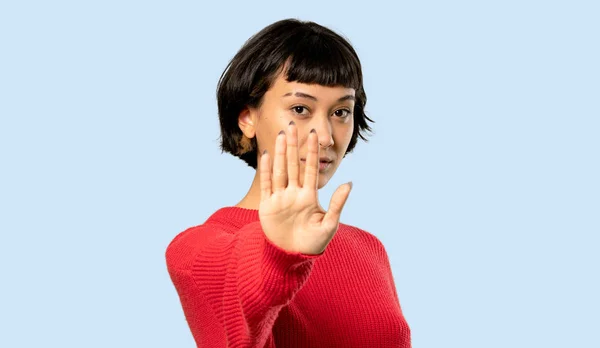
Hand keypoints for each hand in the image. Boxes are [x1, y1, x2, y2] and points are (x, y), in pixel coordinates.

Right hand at [258, 121, 352, 254]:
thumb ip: (337, 204)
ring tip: (280, 135)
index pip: (311, 169)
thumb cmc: (313, 243)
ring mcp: (280, 198)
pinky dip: (266, 170)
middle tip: (292, 125)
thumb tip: (349, 183)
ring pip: (280, 170)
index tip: (313, 135)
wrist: (292, 257)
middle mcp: (294, 193)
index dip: (311, 152)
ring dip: (279, 152)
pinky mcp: (268, 206)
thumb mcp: (329, 224)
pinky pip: (267, 184)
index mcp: (309, 196)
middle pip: (293, 164)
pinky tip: (266, 155)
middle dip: (293, 145)